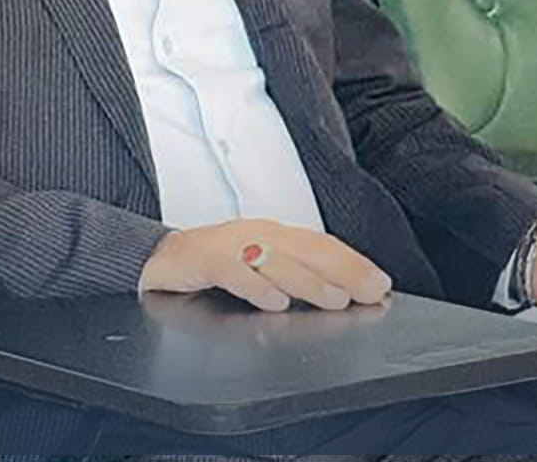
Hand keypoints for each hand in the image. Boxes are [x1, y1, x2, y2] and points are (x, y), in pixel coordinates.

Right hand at [139, 219, 391, 311]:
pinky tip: (274, 302)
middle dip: (342, 270)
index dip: (353, 262)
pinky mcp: (202, 259)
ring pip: (275, 260)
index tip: (381, 284)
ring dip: (308, 281)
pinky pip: (232, 271)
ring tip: (335, 299)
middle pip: (305, 248)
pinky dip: (255, 286)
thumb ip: (294, 278)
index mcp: (271, 235)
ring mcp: (228, 245)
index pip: (320, 244)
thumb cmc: (211, 267)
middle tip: (370, 292)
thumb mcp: (258, 270)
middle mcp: (254, 235)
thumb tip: (342, 294)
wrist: (155, 260)